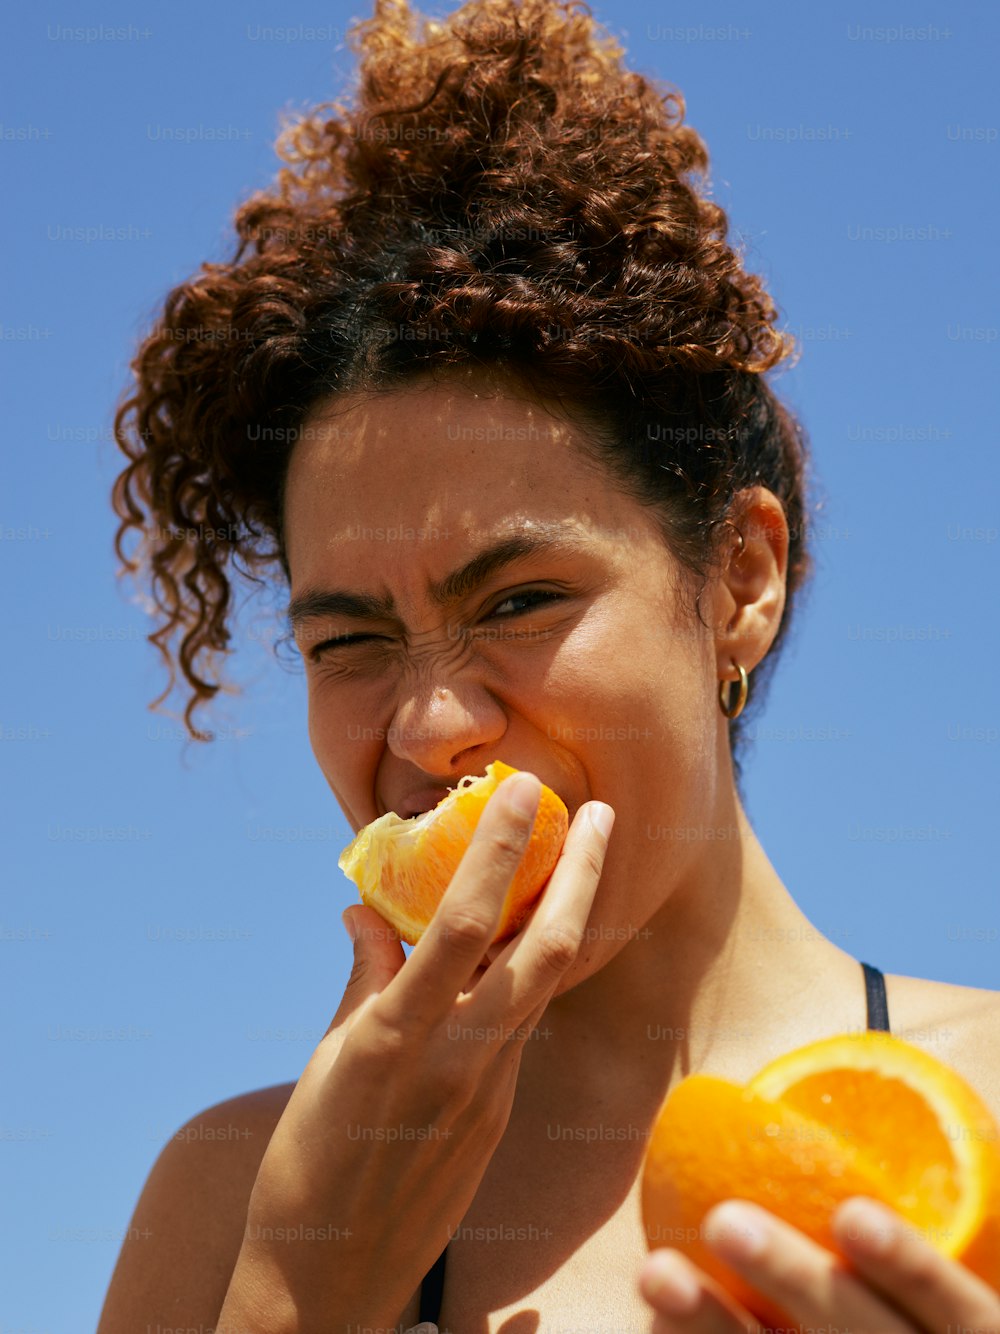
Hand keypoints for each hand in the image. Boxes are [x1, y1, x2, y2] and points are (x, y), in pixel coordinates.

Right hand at [222, 771, 613, 1330]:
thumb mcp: (324, 1062)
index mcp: (399, 1038)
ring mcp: (488, 1094)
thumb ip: (360, 980)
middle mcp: (459, 1061)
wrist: (333, 1282)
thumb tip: (366, 911)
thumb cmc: (308, 1166)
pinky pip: (521, 1029)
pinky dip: (529, 975)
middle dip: (581, 876)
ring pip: (544, 988)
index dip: (500, 851)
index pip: (463, 925)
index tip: (526, 790)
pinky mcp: (497, 1119)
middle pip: (544, 954)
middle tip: (603, 812)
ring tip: (581, 860)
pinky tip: (525, 944)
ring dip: (569, 917)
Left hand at [638, 1196, 999, 1332]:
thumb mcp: (938, 1288)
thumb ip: (908, 1236)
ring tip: (656, 1271)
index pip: (961, 1313)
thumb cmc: (912, 1313)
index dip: (911, 1266)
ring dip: (714, 1328)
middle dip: (794, 1282)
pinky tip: (656, 1320)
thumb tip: (846, 1120)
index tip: (851, 1212)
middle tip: (723, 1219)